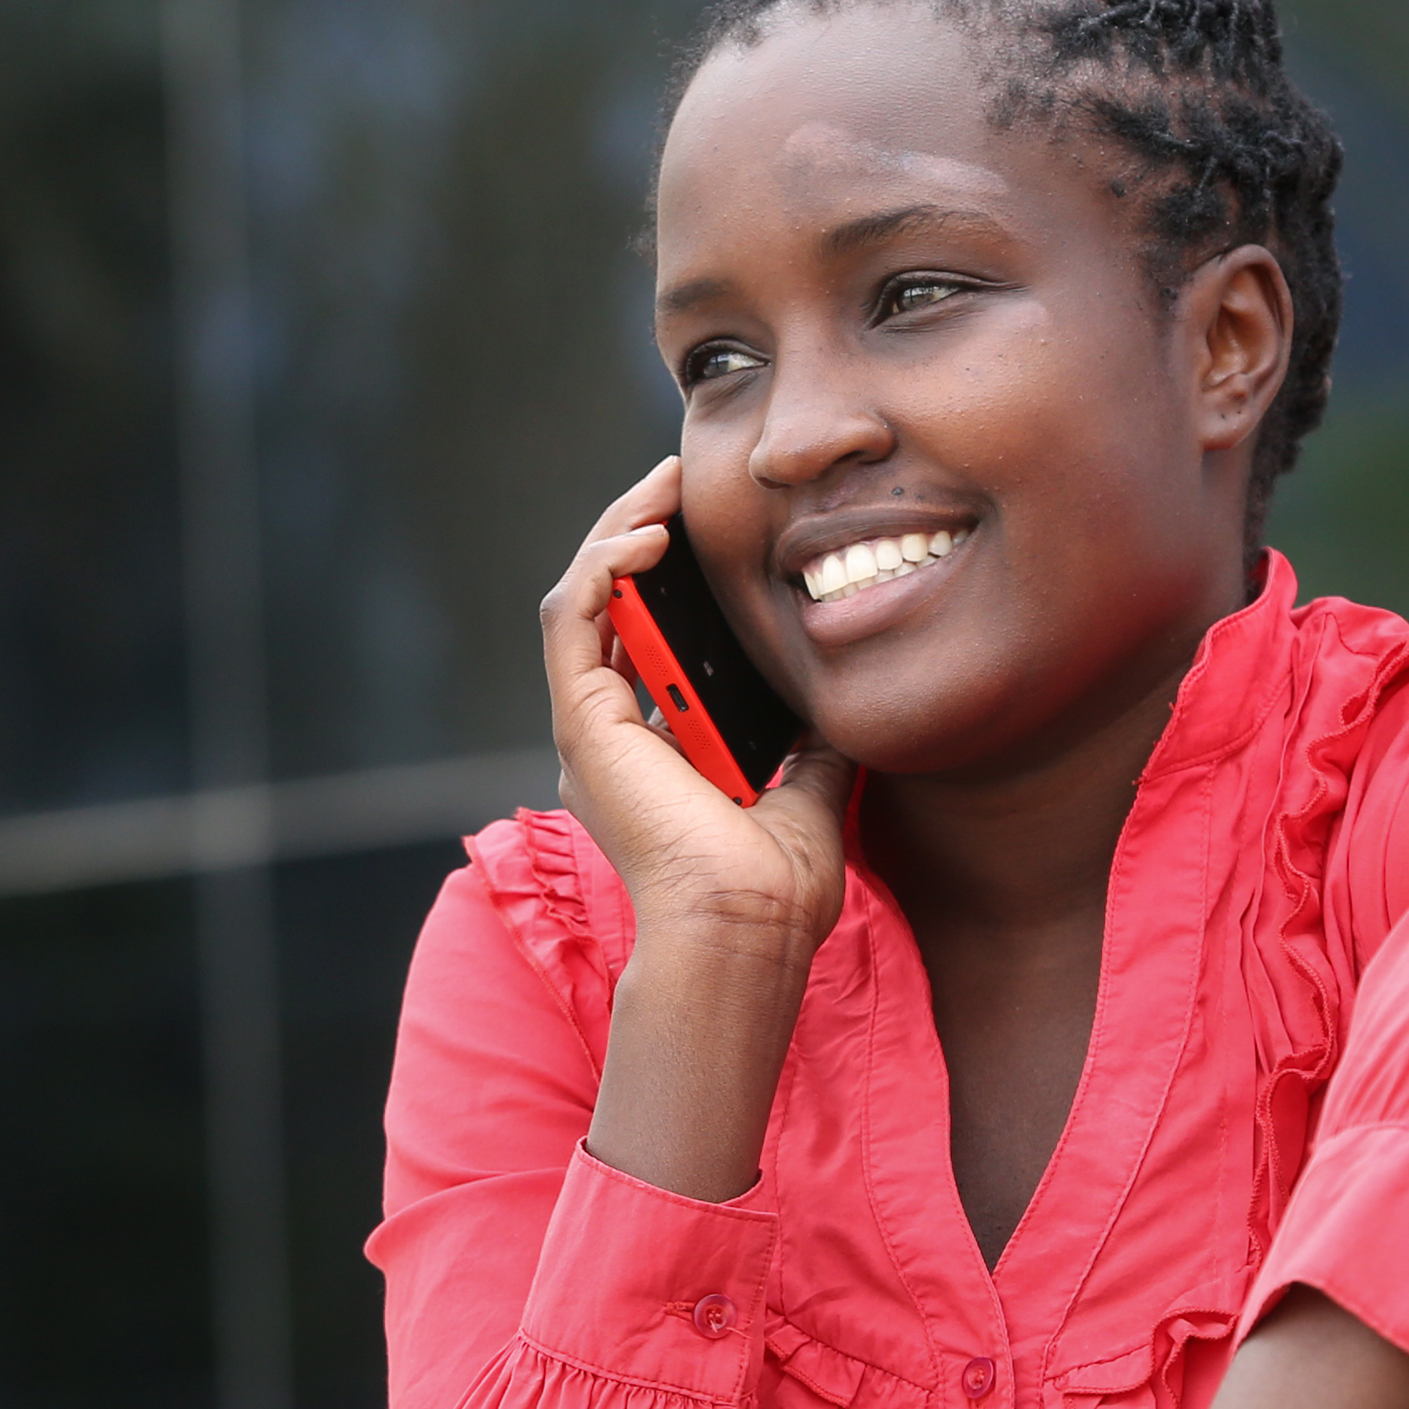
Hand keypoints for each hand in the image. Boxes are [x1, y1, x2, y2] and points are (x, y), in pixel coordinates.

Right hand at [541, 458, 855, 972]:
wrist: (747, 928)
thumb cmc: (776, 886)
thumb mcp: (809, 786)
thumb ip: (809, 739)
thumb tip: (836, 696)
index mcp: (652, 751)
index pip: (647, 638)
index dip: (671, 576)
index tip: (712, 529)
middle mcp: (610, 736)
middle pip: (607, 606)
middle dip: (638, 532)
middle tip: (679, 480)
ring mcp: (590, 730)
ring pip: (581, 601)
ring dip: (617, 533)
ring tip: (661, 487)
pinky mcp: (583, 725)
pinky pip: (572, 621)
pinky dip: (601, 569)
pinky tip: (643, 537)